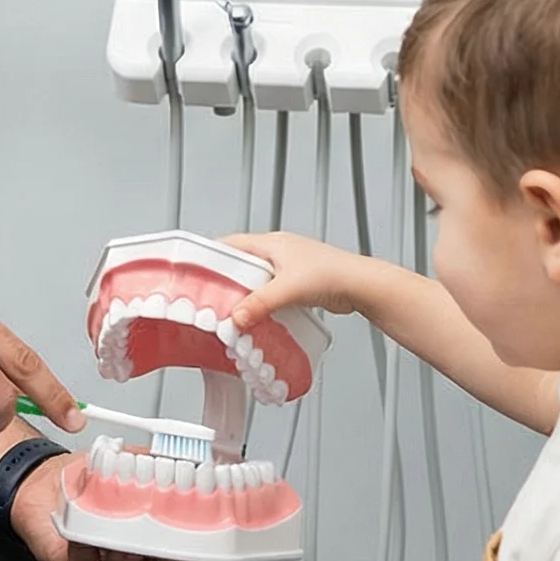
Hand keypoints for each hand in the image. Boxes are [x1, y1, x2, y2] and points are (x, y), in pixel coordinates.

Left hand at [6, 456, 231, 560]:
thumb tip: (203, 461)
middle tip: (173, 536)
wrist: (46, 483)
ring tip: (125, 534)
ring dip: (127, 553)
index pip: (203, 559)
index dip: (217, 556)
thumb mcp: (138, 462)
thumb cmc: (93, 479)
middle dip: (172, 554)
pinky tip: (86, 536)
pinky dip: (86, 550)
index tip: (223, 542)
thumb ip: (171, 465)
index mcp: (165, 540)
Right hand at [224, 232, 375, 332]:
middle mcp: (278, 252)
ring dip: (247, 293)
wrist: (362, 286)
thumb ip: (259, 304)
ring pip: (257, 278)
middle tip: (214, 297)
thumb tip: (236, 317)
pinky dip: (263, 301)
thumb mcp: (288, 289)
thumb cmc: (332, 274)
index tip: (197, 271)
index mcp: (271, 243)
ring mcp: (289, 267)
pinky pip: (272, 290)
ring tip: (235, 309)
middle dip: (228, 279)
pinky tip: (261, 315)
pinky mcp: (299, 283)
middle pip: (242, 263)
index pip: (231, 244)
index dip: (212, 256)